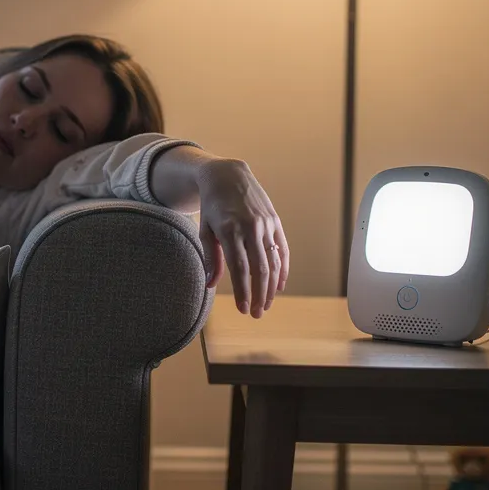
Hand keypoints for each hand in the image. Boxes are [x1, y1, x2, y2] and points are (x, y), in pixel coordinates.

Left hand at [196, 158, 288, 317]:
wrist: (228, 175)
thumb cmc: (212, 206)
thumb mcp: (205, 230)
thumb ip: (210, 258)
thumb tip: (211, 286)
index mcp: (230, 230)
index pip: (239, 269)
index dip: (242, 292)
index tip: (243, 310)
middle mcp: (250, 227)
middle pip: (259, 269)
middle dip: (258, 295)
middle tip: (256, 314)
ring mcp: (266, 223)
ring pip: (273, 262)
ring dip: (271, 287)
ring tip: (266, 304)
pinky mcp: (275, 221)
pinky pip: (283, 250)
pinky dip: (283, 269)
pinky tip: (278, 286)